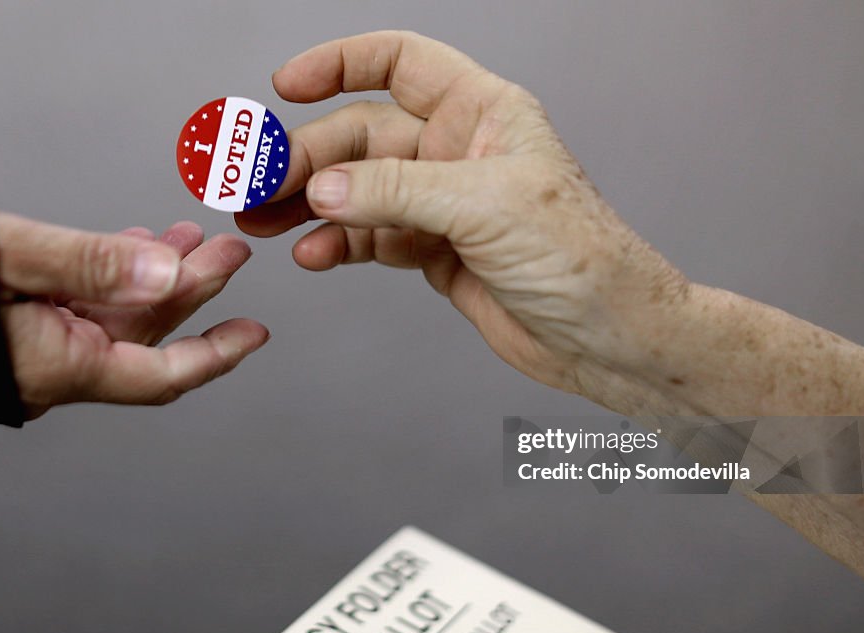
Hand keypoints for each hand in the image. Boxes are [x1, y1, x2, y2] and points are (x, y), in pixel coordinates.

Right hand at [0, 213, 268, 417]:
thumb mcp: (9, 257)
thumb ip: (92, 266)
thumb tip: (168, 273)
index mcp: (57, 368)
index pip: (162, 375)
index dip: (216, 354)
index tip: (255, 334)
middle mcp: (50, 370)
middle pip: (144, 334)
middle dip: (191, 287)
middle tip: (228, 250)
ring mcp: (32, 351)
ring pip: (113, 316)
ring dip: (153, 274)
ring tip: (188, 236)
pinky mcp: (15, 331)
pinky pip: (79, 310)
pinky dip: (111, 277)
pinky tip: (134, 247)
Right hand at [237, 31, 687, 399]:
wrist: (607, 338)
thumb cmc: (583, 259)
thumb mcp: (485, 207)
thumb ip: (396, 190)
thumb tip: (321, 184)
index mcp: (484, 113)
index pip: (399, 63)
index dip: (340, 65)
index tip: (286, 86)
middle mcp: (460, 151)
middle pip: (363, 136)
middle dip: (307, 158)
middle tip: (256, 185)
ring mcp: (445, 204)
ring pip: (359, 190)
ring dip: (309, 205)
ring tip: (263, 223)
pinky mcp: (435, 252)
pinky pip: (371, 238)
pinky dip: (339, 245)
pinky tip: (314, 256)